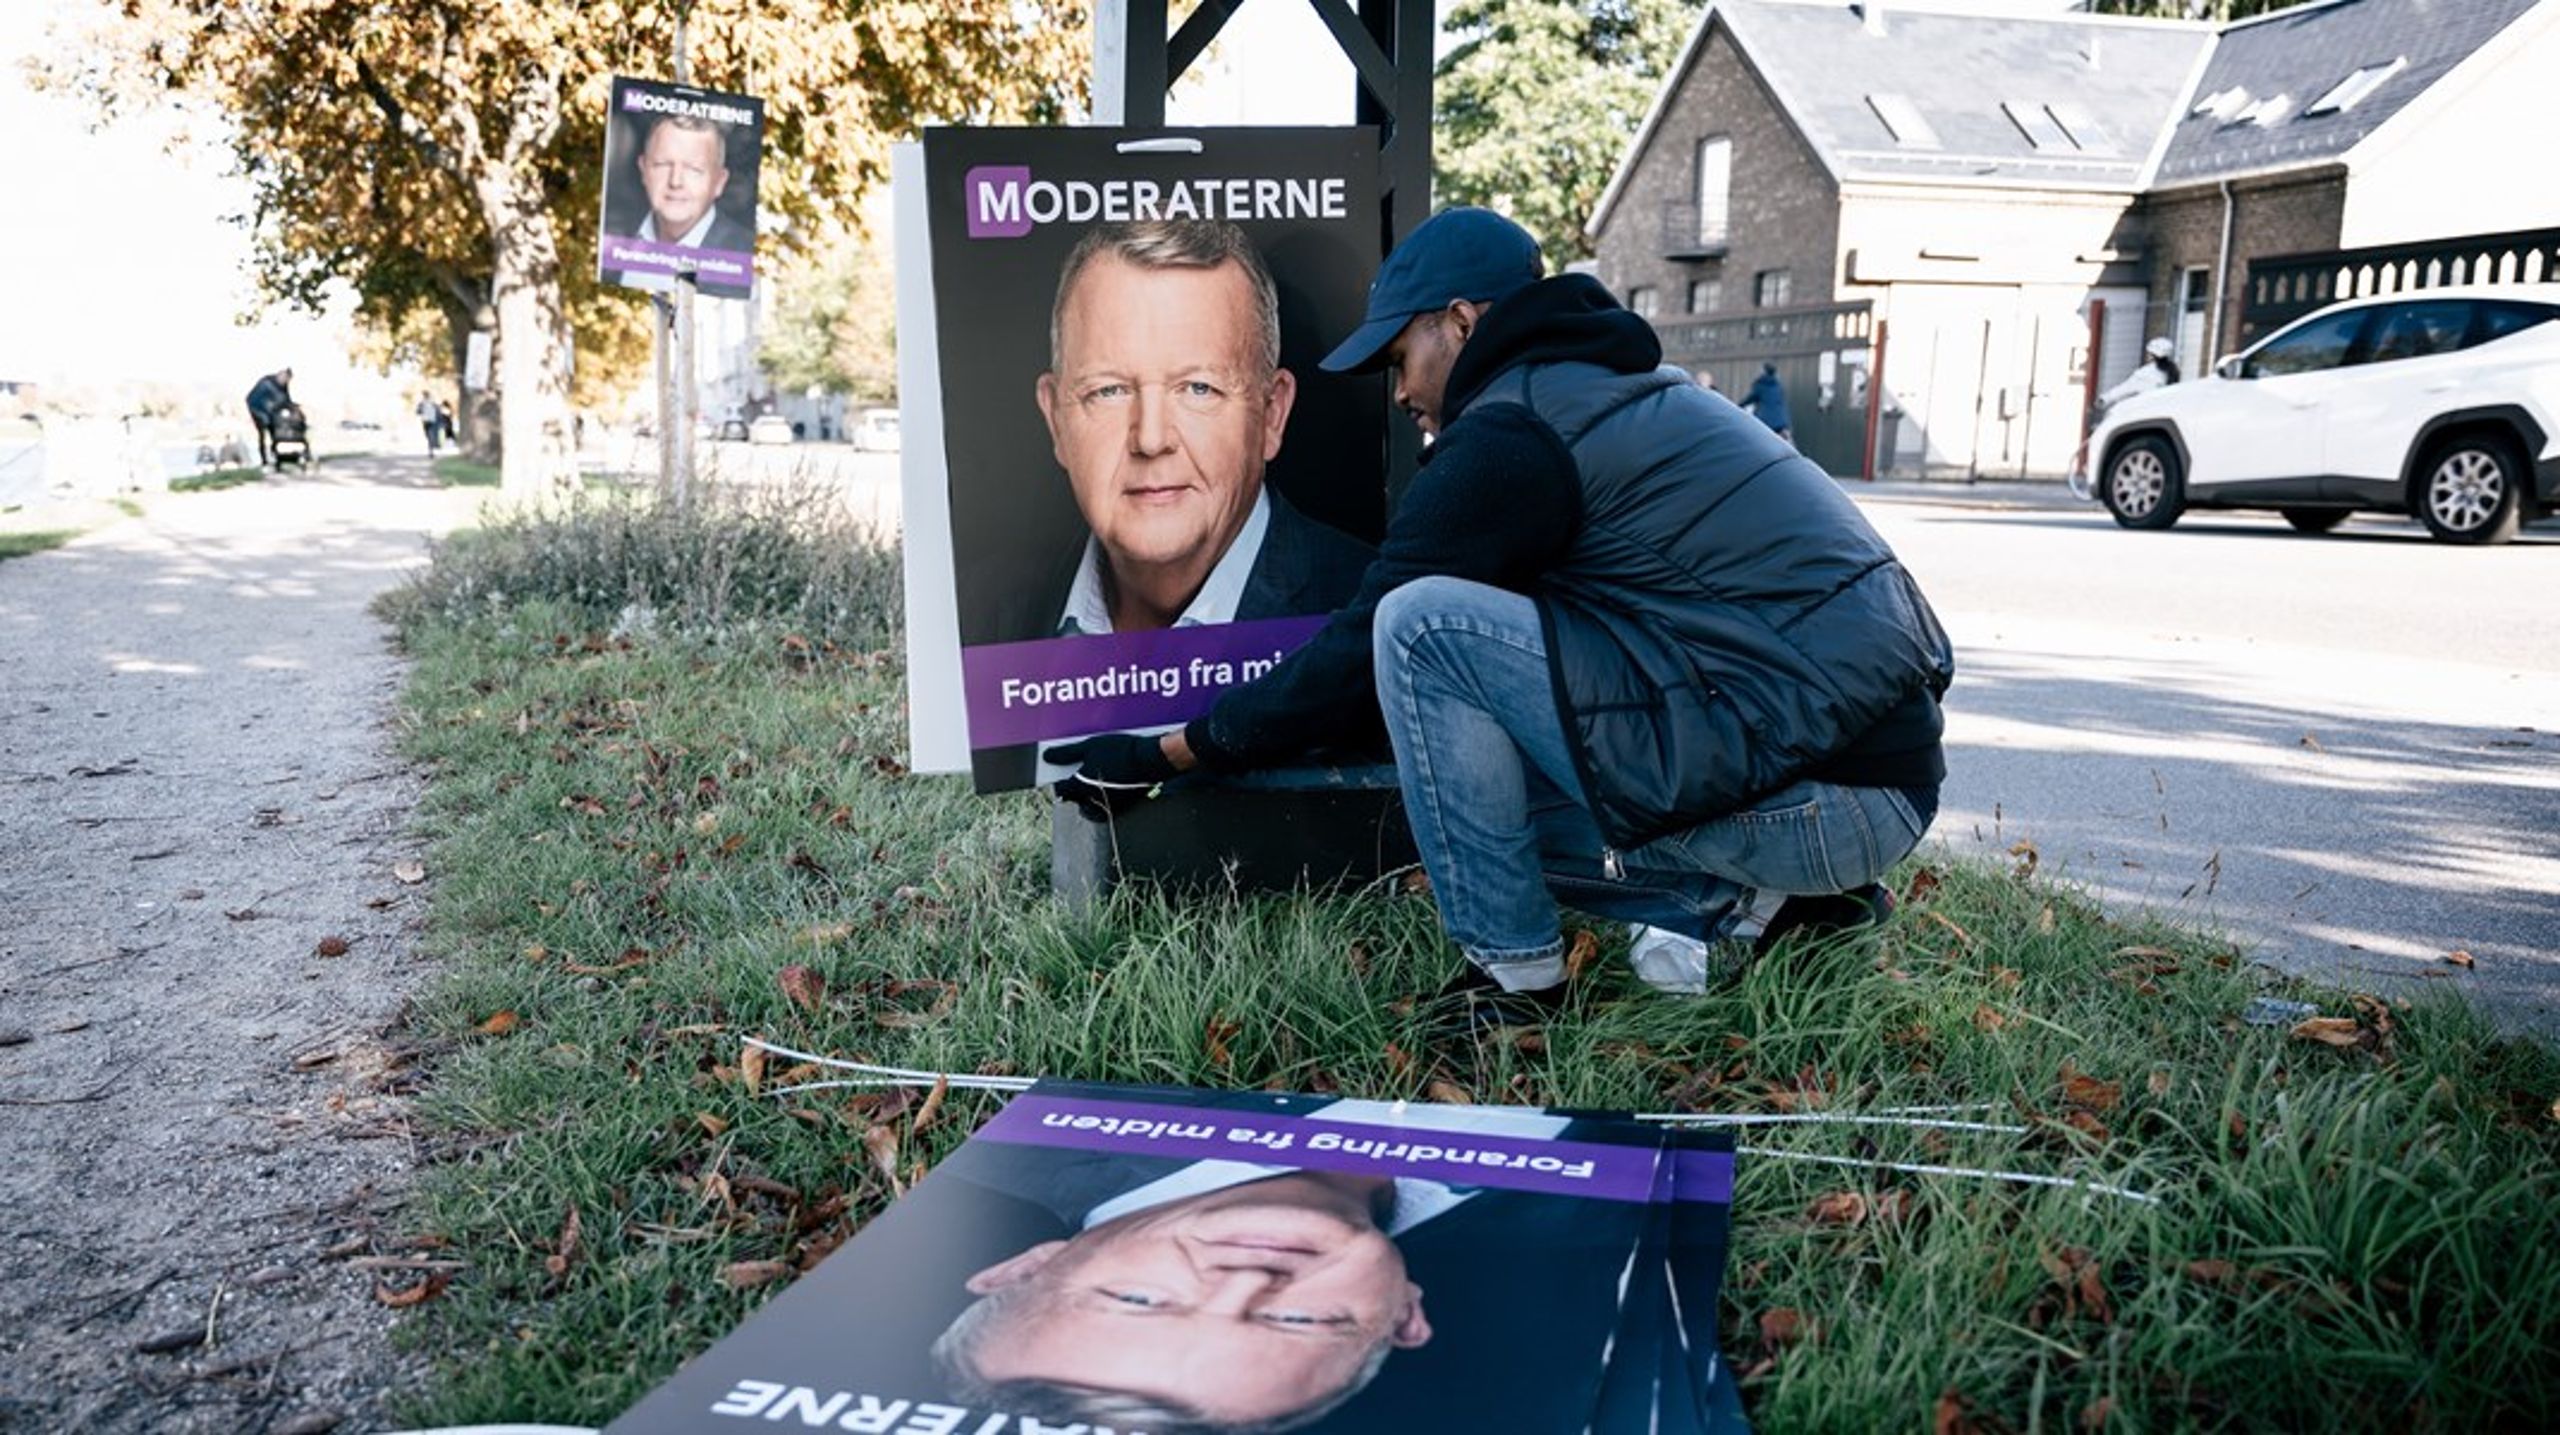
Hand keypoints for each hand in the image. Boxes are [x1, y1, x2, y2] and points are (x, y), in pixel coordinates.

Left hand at [1043, 732, 1180, 820]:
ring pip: (1091, 806)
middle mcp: (1092, 799)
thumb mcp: (1090, 746)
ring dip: (1088, 797)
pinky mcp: (1123, 806)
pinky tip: (1109, 785)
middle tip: (1078, 777)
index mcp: (1081, 786)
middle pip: (1076, 800)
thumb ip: (1067, 754)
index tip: (1061, 773)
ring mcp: (1108, 804)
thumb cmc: (1120, 751)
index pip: (1062, 788)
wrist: (1150, 760)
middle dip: (1074, 791)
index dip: (1060, 780)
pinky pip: (1107, 806)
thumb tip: (1048, 757)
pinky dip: (1104, 798)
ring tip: (1093, 783)